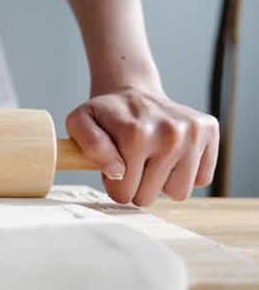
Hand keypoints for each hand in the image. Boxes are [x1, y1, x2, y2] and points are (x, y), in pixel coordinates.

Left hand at [65, 88, 218, 205]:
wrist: (133, 91)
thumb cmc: (106, 114)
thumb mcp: (80, 123)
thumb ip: (90, 146)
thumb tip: (117, 171)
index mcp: (135, 134)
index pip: (123, 193)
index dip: (115, 185)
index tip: (114, 167)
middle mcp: (170, 133)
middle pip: (149, 197)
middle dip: (137, 186)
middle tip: (133, 161)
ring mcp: (194, 132)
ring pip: (179, 193)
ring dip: (162, 182)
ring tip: (152, 159)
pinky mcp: (210, 132)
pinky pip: (200, 179)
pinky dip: (185, 172)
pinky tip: (171, 154)